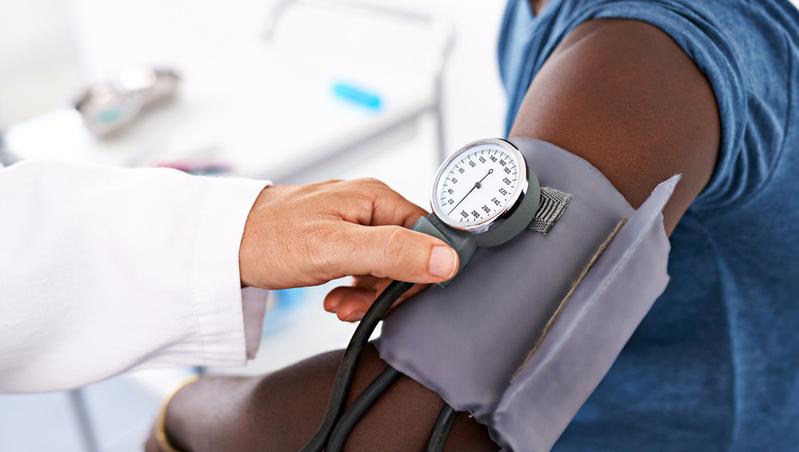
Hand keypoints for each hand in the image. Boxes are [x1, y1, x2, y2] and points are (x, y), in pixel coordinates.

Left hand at [239, 178, 457, 317]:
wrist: (225, 244)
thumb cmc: (269, 238)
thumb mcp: (335, 249)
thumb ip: (392, 252)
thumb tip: (445, 259)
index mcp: (376, 198)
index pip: (428, 234)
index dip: (422, 270)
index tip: (399, 295)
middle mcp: (370, 206)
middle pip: (410, 254)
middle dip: (389, 288)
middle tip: (358, 306)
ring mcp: (355, 224)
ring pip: (389, 267)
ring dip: (370, 294)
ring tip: (340, 304)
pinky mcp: (342, 241)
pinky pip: (368, 270)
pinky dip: (357, 290)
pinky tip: (336, 297)